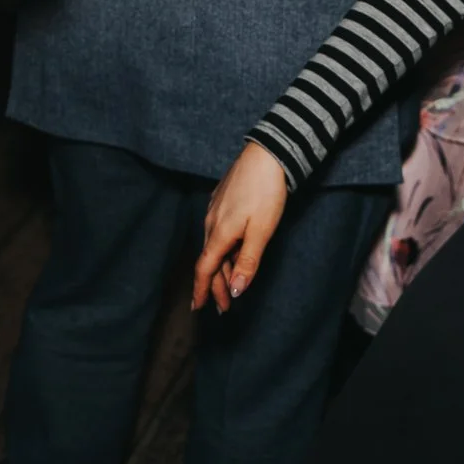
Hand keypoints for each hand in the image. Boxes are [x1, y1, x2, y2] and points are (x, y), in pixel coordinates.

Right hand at [197, 144, 289, 311]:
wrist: (266, 155)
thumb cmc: (266, 193)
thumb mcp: (261, 232)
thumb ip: (247, 262)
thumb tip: (235, 291)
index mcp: (220, 234)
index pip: (205, 269)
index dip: (202, 291)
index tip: (198, 308)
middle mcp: (211, 223)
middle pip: (210, 261)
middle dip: (215, 285)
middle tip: (223, 306)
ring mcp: (215, 210)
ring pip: (214, 246)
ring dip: (221, 268)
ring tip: (230, 284)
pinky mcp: (221, 200)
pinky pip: (218, 232)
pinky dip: (223, 249)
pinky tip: (231, 251)